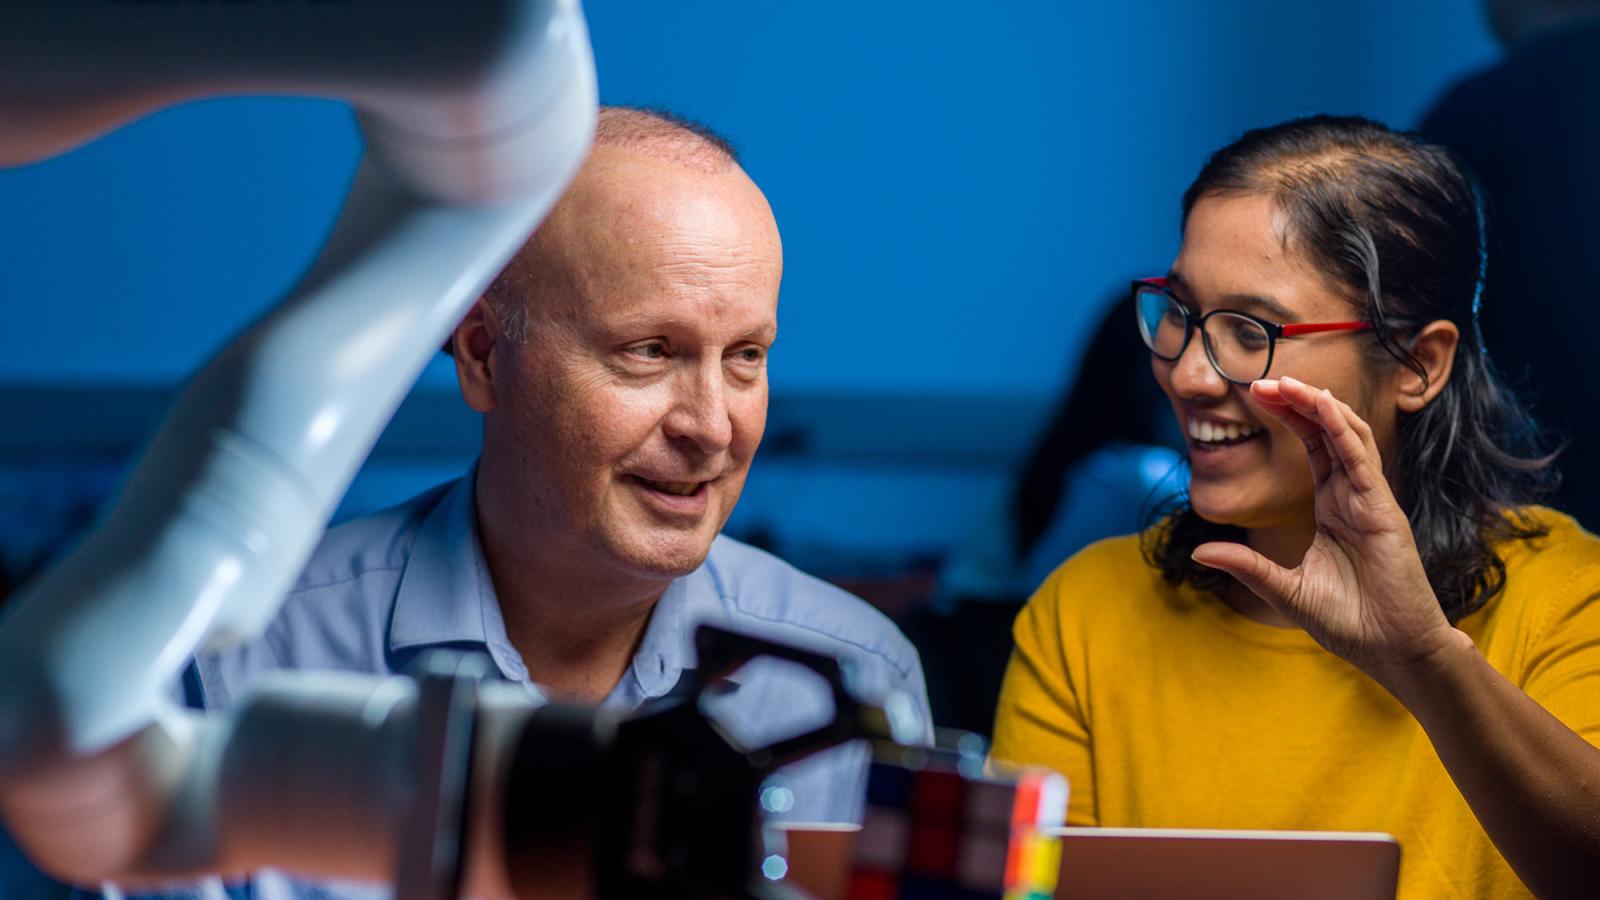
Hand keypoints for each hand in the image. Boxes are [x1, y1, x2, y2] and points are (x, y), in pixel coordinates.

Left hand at [1190, 376, 1461, 683]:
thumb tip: (1201, 551)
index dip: (1288, 418)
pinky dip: (1343, 431)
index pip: (1312, 448)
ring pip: (1348, 437)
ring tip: (1287, 382)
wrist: (1392, 652)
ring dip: (1318, 407)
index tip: (1255, 396)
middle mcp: (1353, 497)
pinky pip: (1361, 463)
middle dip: (1297, 402)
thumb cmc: (1349, 621)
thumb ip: (1247, 566)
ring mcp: (1370, 501)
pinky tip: (1323, 408)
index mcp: (1332, 508)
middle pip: (1328, 432)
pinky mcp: (1383, 513)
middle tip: (1261, 379)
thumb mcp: (1284, 589)